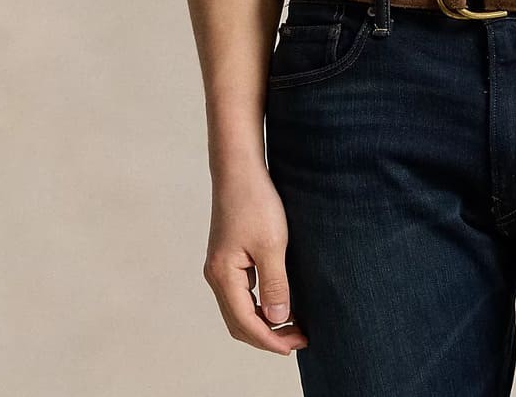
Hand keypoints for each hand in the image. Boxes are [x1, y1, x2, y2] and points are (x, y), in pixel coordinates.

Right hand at [203, 166, 309, 355]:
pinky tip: (279, 299)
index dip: (271, 340)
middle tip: (298, 339)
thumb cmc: (255, 202)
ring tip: (292, 325)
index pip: (246, 323)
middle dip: (268, 336)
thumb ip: (274, 283)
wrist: (240, 168)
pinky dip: (259, 304)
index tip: (296, 346)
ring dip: (264, 321)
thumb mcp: (271, 244)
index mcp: (224, 276)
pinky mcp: (228, 256)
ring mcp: (221, 266)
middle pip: (239, 322)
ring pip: (240, 308)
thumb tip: (278, 318)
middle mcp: (217, 276)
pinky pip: (242, 292)